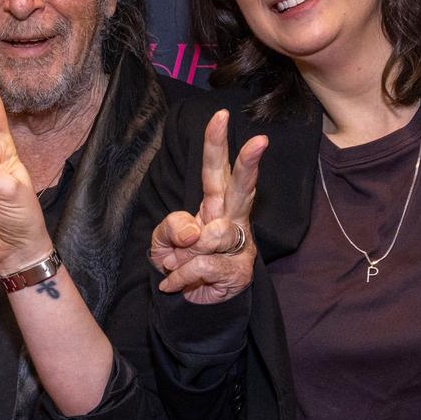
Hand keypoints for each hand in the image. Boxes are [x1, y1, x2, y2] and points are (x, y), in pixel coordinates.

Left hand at [151, 109, 266, 303]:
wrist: (188, 303)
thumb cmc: (178, 264)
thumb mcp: (161, 242)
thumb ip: (170, 228)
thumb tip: (194, 232)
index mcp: (213, 204)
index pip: (214, 170)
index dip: (215, 144)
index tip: (218, 116)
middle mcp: (231, 218)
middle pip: (241, 187)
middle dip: (249, 163)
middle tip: (259, 141)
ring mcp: (240, 244)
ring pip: (215, 234)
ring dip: (185, 253)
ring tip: (176, 266)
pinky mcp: (240, 270)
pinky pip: (205, 264)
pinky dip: (182, 275)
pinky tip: (176, 283)